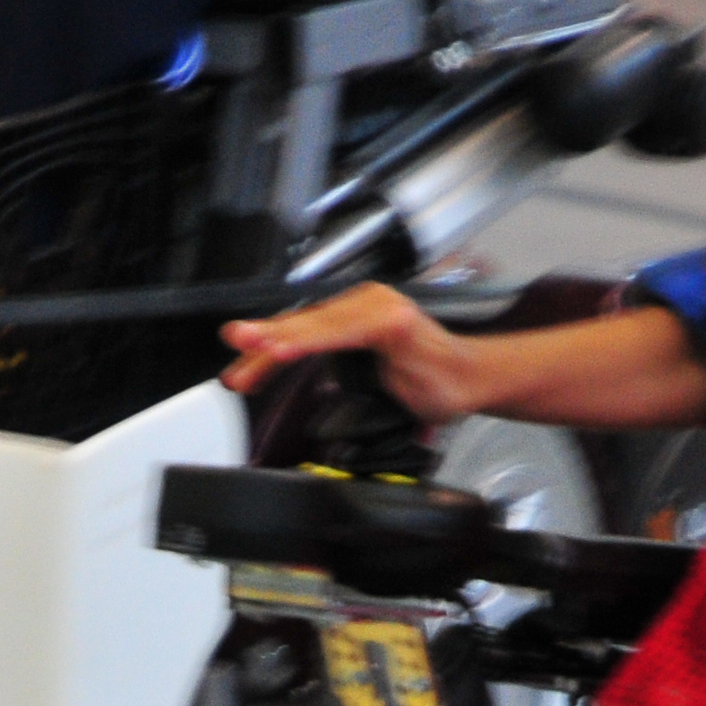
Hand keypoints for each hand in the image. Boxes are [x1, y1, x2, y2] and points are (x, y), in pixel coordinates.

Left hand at [219, 283, 495, 419]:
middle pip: (302, 326)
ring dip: (282, 337)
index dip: (266, 356)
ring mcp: (377, 308)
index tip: (240, 375)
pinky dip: (314, 339)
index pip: (300, 333)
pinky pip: (344, 331)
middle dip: (263, 342)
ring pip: (319, 325)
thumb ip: (336, 382)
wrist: (471, 382)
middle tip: (234, 347)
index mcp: (352, 318)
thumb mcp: (368, 384)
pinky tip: (290, 347)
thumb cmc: (427, 380)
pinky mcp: (392, 320)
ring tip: (253, 347)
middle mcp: (362, 304)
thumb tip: (300, 401)